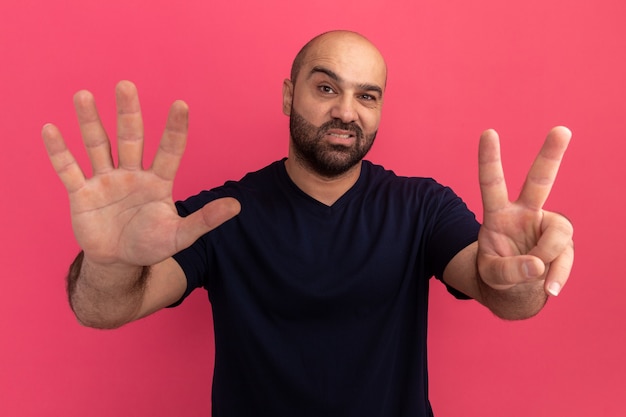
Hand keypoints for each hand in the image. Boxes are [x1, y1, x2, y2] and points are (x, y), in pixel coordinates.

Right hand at [42, 81, 240, 267]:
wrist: (118, 261)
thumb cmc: (151, 244)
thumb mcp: (179, 236)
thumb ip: (205, 220)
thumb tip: (237, 206)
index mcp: (158, 181)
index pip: (169, 150)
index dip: (175, 129)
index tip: (181, 105)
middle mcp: (132, 173)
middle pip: (130, 138)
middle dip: (128, 113)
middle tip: (125, 85)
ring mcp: (106, 180)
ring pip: (98, 145)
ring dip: (90, 122)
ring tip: (84, 95)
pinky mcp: (82, 193)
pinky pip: (68, 169)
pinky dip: (59, 152)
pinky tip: (51, 129)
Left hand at [477, 126, 573, 296]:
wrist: (516, 291)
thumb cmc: (498, 275)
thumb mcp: (491, 276)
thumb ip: (508, 271)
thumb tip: (537, 264)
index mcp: (498, 214)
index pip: (491, 184)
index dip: (489, 159)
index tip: (488, 132)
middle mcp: (524, 213)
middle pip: (539, 181)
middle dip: (551, 155)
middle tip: (562, 129)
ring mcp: (546, 226)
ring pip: (558, 233)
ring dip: (548, 256)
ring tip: (534, 275)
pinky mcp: (563, 244)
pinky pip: (565, 258)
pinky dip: (557, 275)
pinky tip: (549, 288)